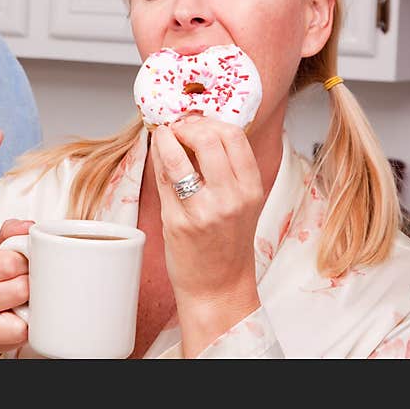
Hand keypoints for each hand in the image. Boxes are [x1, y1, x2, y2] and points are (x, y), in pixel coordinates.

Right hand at [0, 219, 32, 356]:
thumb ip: (10, 235)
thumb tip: (28, 226)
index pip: (9, 261)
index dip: (26, 262)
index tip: (24, 266)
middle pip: (19, 284)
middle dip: (29, 283)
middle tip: (24, 285)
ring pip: (21, 305)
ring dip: (29, 304)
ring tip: (19, 302)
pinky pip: (21, 331)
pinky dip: (26, 326)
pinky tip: (15, 320)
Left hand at [150, 115, 263, 303]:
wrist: (218, 286)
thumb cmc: (227, 243)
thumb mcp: (241, 202)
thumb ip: (227, 168)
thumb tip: (199, 128)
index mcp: (251, 189)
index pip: (234, 136)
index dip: (210, 122)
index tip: (196, 121)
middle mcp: (231, 199)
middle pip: (208, 139)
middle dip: (187, 125)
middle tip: (177, 127)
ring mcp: (203, 210)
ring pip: (180, 156)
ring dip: (166, 138)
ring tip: (163, 136)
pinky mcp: (177, 222)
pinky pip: (163, 178)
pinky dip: (158, 159)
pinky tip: (158, 155)